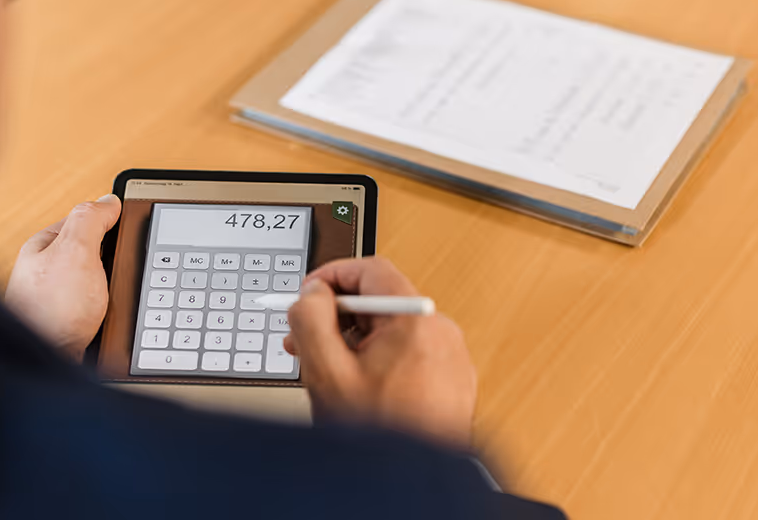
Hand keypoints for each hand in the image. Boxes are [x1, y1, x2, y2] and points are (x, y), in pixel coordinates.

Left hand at [5, 195, 120, 359]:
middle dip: (114, 260)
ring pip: (99, 283)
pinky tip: (114, 317)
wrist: (44, 365)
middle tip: (126, 268)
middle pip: (94, 252)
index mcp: (45, 246)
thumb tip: (107, 201)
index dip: (110, 222)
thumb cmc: (51, 311)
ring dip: (114, 290)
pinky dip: (111, 311)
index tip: (131, 226)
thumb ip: (91, 220)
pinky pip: (99, 309)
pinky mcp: (70, 324)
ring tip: (119, 298)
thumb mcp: (76, 251)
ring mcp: (59, 299)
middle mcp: (48, 272)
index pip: (83, 221)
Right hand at [284, 257, 476, 448]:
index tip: (308, 293)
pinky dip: (379, 360)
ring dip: (354, 342)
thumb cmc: (379, 437)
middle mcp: (441, 332)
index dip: (332, 276)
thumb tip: (312, 292)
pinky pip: (410, 354)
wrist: (406, 488)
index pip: (372, 270)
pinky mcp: (451, 380)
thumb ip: (311, 319)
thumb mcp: (326, 371)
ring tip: (326, 369)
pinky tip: (355, 385)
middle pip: (380, 302)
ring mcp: (450, 357)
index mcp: (416, 321)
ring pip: (392, 331)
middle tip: (305, 337)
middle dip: (337, 316)